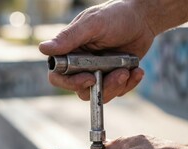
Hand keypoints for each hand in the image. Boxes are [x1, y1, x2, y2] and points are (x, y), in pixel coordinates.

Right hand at [39, 0, 153, 101]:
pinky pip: (117, 91)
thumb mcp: (93, 24)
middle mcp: (80, 66)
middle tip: (120, 73)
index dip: (70, 83)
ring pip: (100, 94)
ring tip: (129, 70)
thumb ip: (70, 37)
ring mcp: (97, 73)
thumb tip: (44, 48)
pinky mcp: (113, 77)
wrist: (143, 18)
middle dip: (102, 86)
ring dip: (117, 86)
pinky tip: (136, 71)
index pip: (58, 76)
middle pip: (81, 89)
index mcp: (69, 53)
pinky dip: (129, 84)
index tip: (89, 79)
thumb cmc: (116, 15)